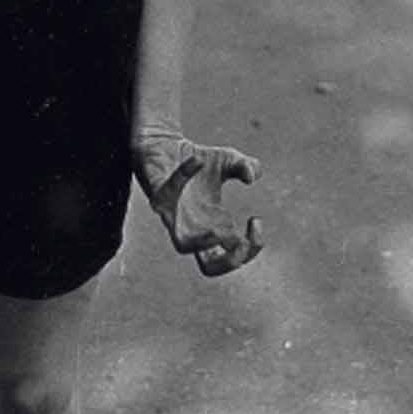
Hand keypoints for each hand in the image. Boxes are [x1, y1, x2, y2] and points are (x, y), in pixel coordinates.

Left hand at [134, 130, 263, 277]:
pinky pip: (167, 192)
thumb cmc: (199, 160)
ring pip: (182, 245)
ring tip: (220, 229)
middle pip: (209, 268)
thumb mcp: (230, 159)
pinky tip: (198, 159)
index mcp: (215, 226)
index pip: (234, 257)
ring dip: (202, 242)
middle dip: (230, 261)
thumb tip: (251, 177)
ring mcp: (174, 217)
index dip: (252, 247)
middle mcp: (194, 229)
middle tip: (242, 241)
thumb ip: (245, 166)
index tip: (256, 220)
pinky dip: (183, 175)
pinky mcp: (156, 198)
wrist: (166, 146)